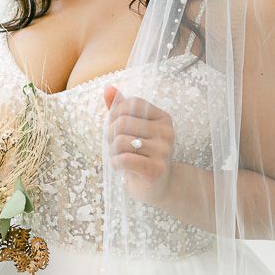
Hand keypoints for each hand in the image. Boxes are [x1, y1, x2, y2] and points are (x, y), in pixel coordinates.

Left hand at [103, 84, 175, 209]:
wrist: (158, 187)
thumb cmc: (142, 154)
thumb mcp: (133, 129)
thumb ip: (121, 108)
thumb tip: (108, 88)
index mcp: (163, 118)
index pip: (131, 104)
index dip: (115, 114)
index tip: (114, 127)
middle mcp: (167, 132)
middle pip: (122, 122)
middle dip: (109, 134)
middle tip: (112, 145)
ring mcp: (164, 151)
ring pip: (121, 141)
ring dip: (112, 151)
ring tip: (117, 157)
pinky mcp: (156, 170)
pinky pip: (124, 159)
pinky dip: (115, 163)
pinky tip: (119, 167)